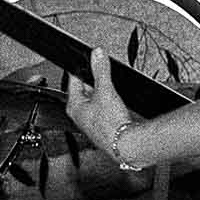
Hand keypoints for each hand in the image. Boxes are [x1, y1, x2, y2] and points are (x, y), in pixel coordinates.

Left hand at [64, 48, 133, 162]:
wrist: (126, 145)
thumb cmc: (110, 125)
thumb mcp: (105, 91)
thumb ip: (101, 70)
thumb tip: (97, 54)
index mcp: (73, 105)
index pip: (73, 81)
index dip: (81, 69)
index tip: (87, 60)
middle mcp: (80, 115)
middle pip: (86, 90)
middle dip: (94, 81)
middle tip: (103, 75)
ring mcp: (91, 121)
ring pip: (96, 100)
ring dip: (103, 93)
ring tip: (112, 93)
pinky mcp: (104, 126)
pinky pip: (105, 109)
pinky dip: (110, 104)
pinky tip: (117, 105)